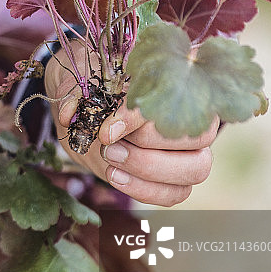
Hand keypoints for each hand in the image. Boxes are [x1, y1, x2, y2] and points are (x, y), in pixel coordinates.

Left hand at [44, 58, 217, 206]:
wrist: (88, 109)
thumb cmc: (93, 84)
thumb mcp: (81, 78)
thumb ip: (75, 91)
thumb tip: (70, 112)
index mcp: (179, 80)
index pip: (175, 99)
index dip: (139, 119)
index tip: (106, 132)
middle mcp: (194, 115)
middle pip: (199, 138)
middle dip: (150, 148)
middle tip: (109, 148)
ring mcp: (190, 148)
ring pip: (195, 169)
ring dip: (149, 171)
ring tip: (110, 161)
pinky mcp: (175, 177)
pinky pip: (175, 193)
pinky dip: (146, 190)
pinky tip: (116, 176)